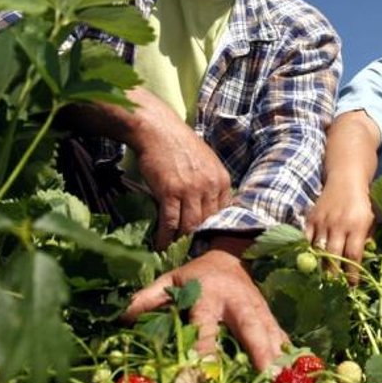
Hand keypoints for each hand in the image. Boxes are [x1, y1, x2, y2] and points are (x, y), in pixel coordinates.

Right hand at [55, 90, 231, 249]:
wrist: (157, 129)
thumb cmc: (179, 144)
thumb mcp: (206, 161)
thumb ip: (211, 183)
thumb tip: (210, 207)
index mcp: (221, 179)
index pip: (224, 212)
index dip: (214, 229)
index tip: (208, 242)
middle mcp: (210, 186)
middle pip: (208, 222)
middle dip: (200, 240)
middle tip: (192, 254)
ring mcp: (191, 190)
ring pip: (191, 226)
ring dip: (182, 242)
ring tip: (176, 252)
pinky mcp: (170, 192)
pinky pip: (170, 222)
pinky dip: (166, 237)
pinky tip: (161, 246)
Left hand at [122, 242, 287, 371]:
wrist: (228, 254)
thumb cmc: (194, 274)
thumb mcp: (169, 280)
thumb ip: (148, 298)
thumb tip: (122, 317)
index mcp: (207, 295)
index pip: (203, 327)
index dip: (201, 351)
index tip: (196, 376)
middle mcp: (235, 301)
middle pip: (249, 326)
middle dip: (259, 350)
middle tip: (267, 375)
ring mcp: (255, 307)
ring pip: (269, 330)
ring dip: (279, 354)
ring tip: (285, 379)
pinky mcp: (267, 313)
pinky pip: (279, 332)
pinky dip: (288, 350)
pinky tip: (297, 369)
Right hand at [304, 182, 374, 282]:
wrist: (346, 179)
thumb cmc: (363, 203)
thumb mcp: (371, 220)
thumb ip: (367, 239)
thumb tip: (363, 263)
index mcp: (357, 225)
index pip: (353, 255)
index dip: (351, 273)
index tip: (352, 287)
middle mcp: (339, 224)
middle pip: (333, 255)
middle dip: (334, 275)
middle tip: (334, 288)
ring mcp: (323, 221)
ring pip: (318, 250)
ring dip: (320, 267)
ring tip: (321, 280)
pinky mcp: (311, 218)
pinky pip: (306, 239)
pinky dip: (307, 252)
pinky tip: (309, 262)